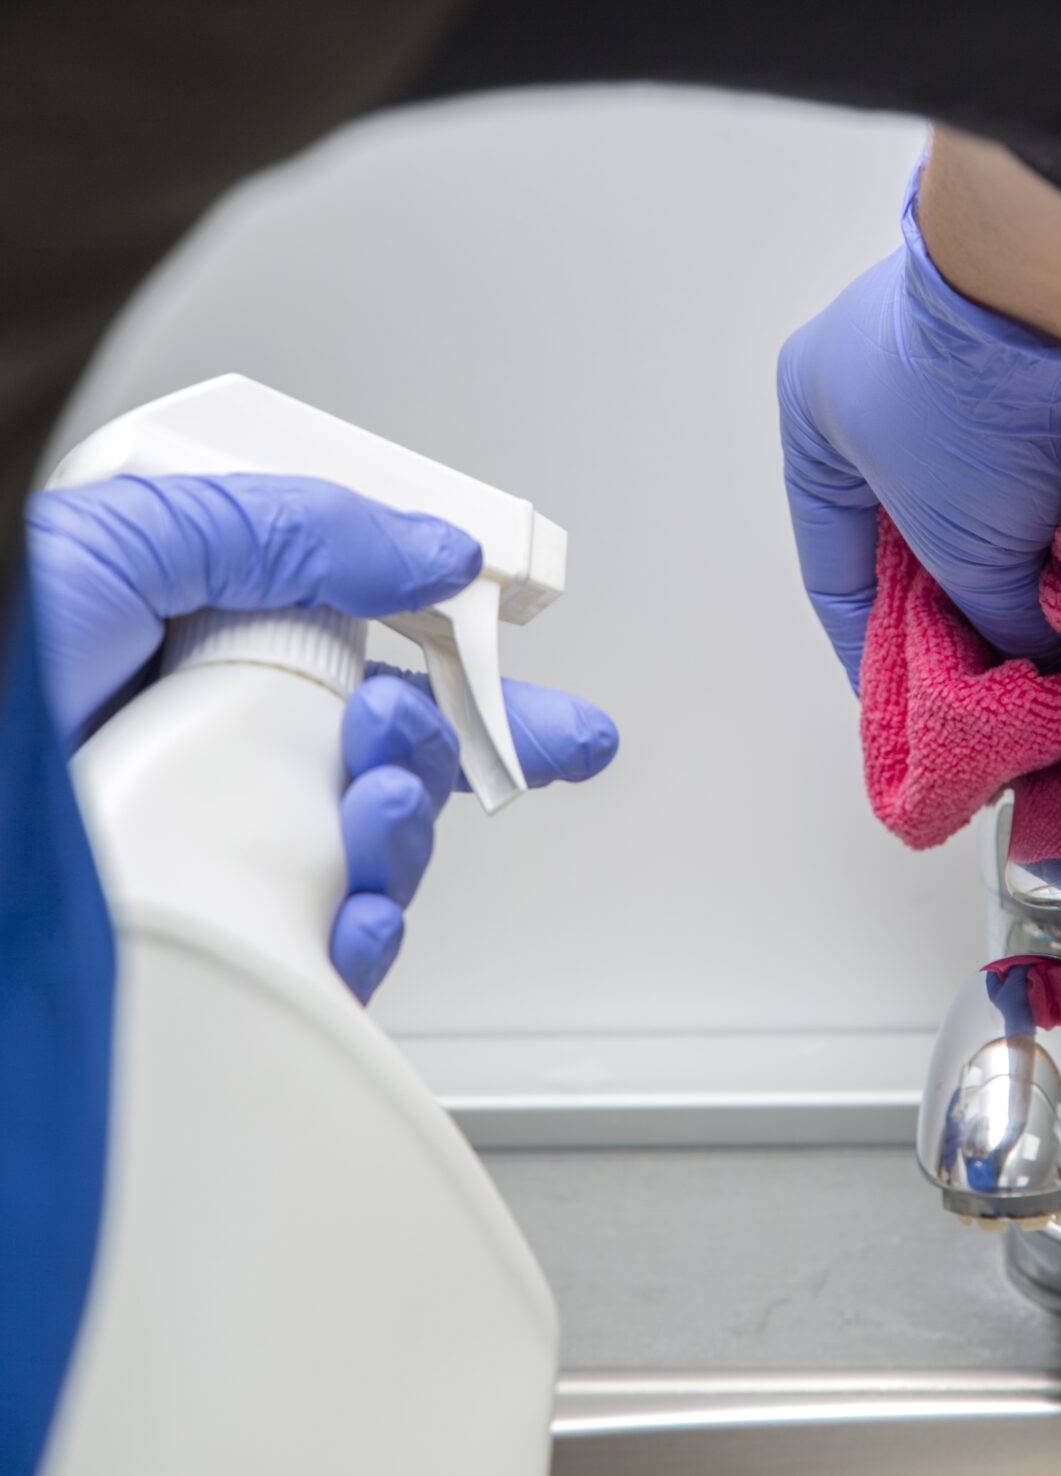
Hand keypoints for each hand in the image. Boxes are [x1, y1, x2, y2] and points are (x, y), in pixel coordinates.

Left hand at [25, 474, 617, 1000]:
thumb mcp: (120, 539)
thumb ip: (286, 528)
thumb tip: (427, 547)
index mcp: (184, 626)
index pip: (345, 615)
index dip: (451, 626)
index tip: (523, 632)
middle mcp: (200, 733)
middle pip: (381, 736)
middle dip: (472, 738)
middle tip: (518, 740)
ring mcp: (202, 841)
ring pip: (368, 843)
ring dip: (409, 818)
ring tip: (382, 798)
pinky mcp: (201, 942)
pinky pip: (324, 947)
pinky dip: (363, 929)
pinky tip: (349, 904)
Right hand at [777, 168, 1060, 686]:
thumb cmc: (972, 399)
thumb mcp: (960, 542)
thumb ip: (991, 617)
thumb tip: (1042, 661)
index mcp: (818, 407)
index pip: (839, 564)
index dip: (878, 651)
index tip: (918, 713)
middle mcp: (889, 377)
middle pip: (927, 533)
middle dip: (972, 610)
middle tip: (1012, 689)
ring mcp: (981, 360)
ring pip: (1003, 499)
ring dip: (1036, 563)